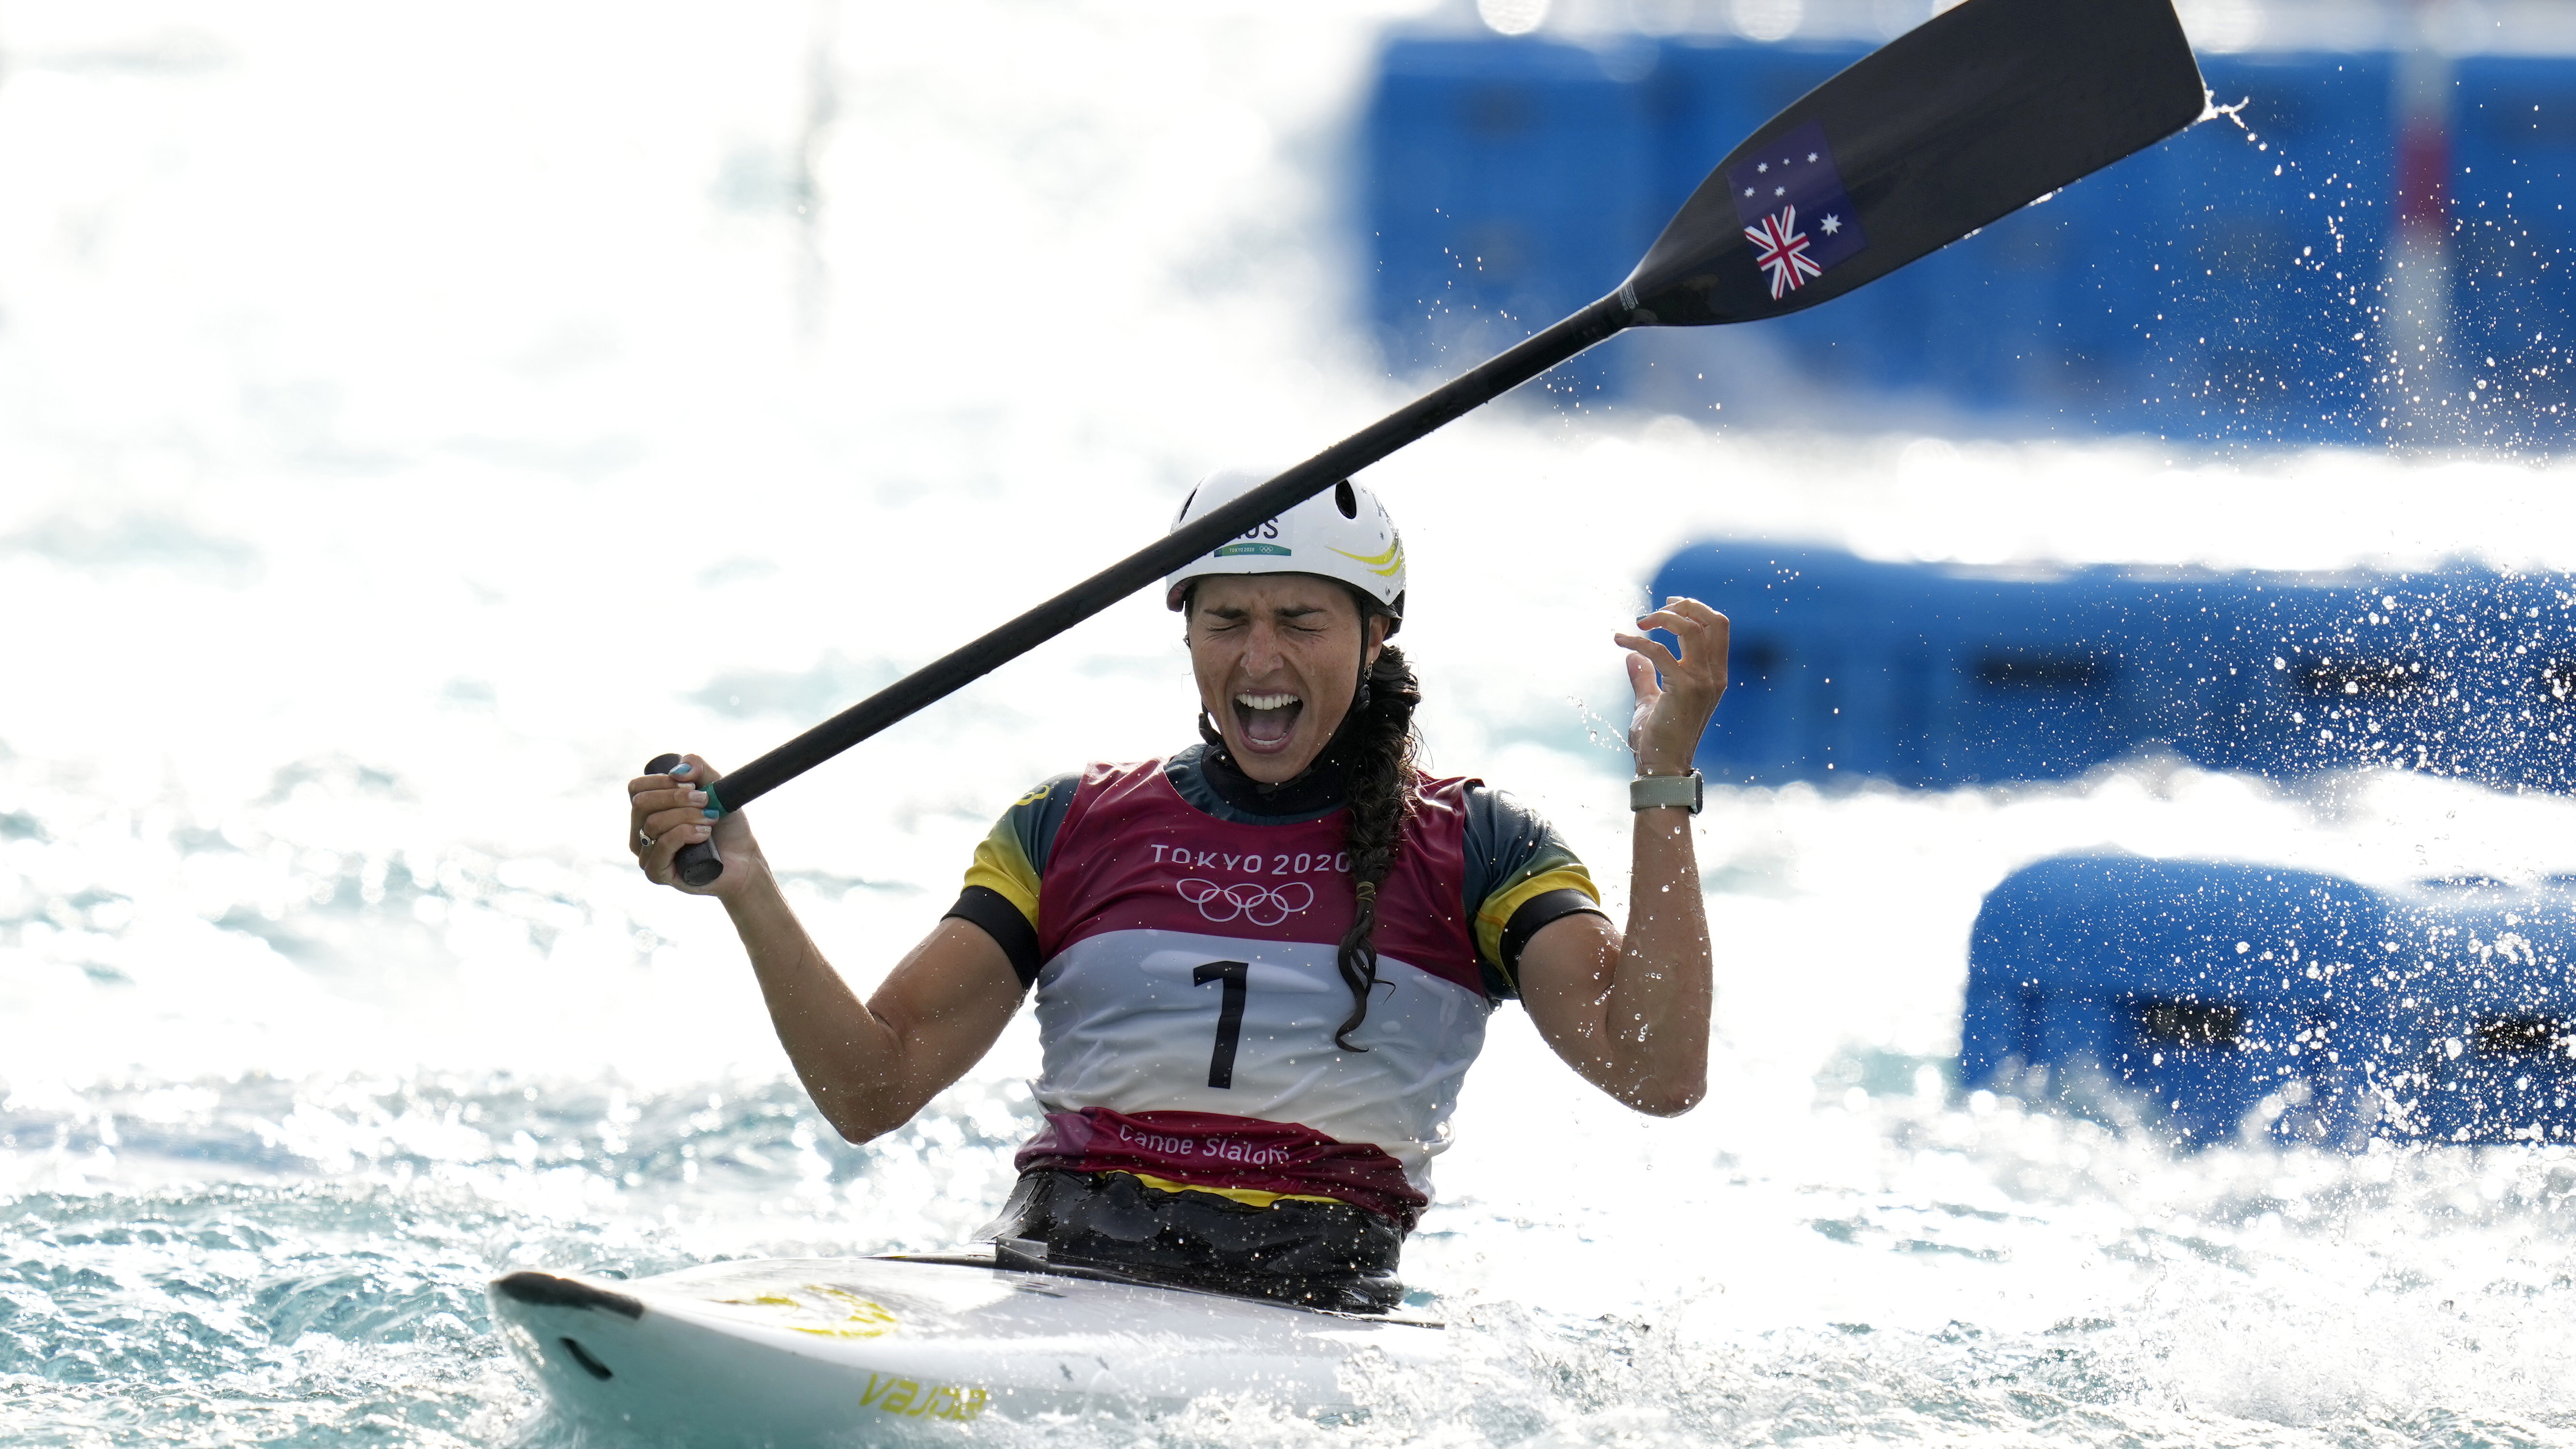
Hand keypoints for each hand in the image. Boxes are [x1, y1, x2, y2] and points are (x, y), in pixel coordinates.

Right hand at [627, 753, 763, 896]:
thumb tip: (676, 771)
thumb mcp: (715, 788)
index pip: (636, 789)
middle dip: (677, 797)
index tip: (692, 784)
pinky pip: (662, 845)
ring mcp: (647, 855)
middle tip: (706, 800)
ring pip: (653, 824)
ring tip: (711, 819)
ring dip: (687, 816)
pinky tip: (704, 834)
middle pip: (642, 804)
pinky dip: (685, 834)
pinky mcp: (657, 873)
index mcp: (648, 812)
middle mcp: (641, 834)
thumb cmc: (726, 826)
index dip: (662, 781)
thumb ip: (698, 768)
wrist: (744, 858)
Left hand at [1612, 596, 1728, 776]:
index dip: (1696, 610)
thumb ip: (1645, 677)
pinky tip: (1619, 641)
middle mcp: (1714, 676)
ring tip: (1638, 622)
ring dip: (1663, 618)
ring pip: (1691, 628)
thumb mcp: (1651, 701)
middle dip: (1686, 605)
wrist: (1660, 769)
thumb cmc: (1657, 740)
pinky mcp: (1684, 688)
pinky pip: (1660, 651)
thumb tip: (1631, 656)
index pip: (1718, 628)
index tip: (1668, 605)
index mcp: (1715, 676)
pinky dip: (1637, 641)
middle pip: (1713, 621)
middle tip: (1657, 609)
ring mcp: (1703, 681)